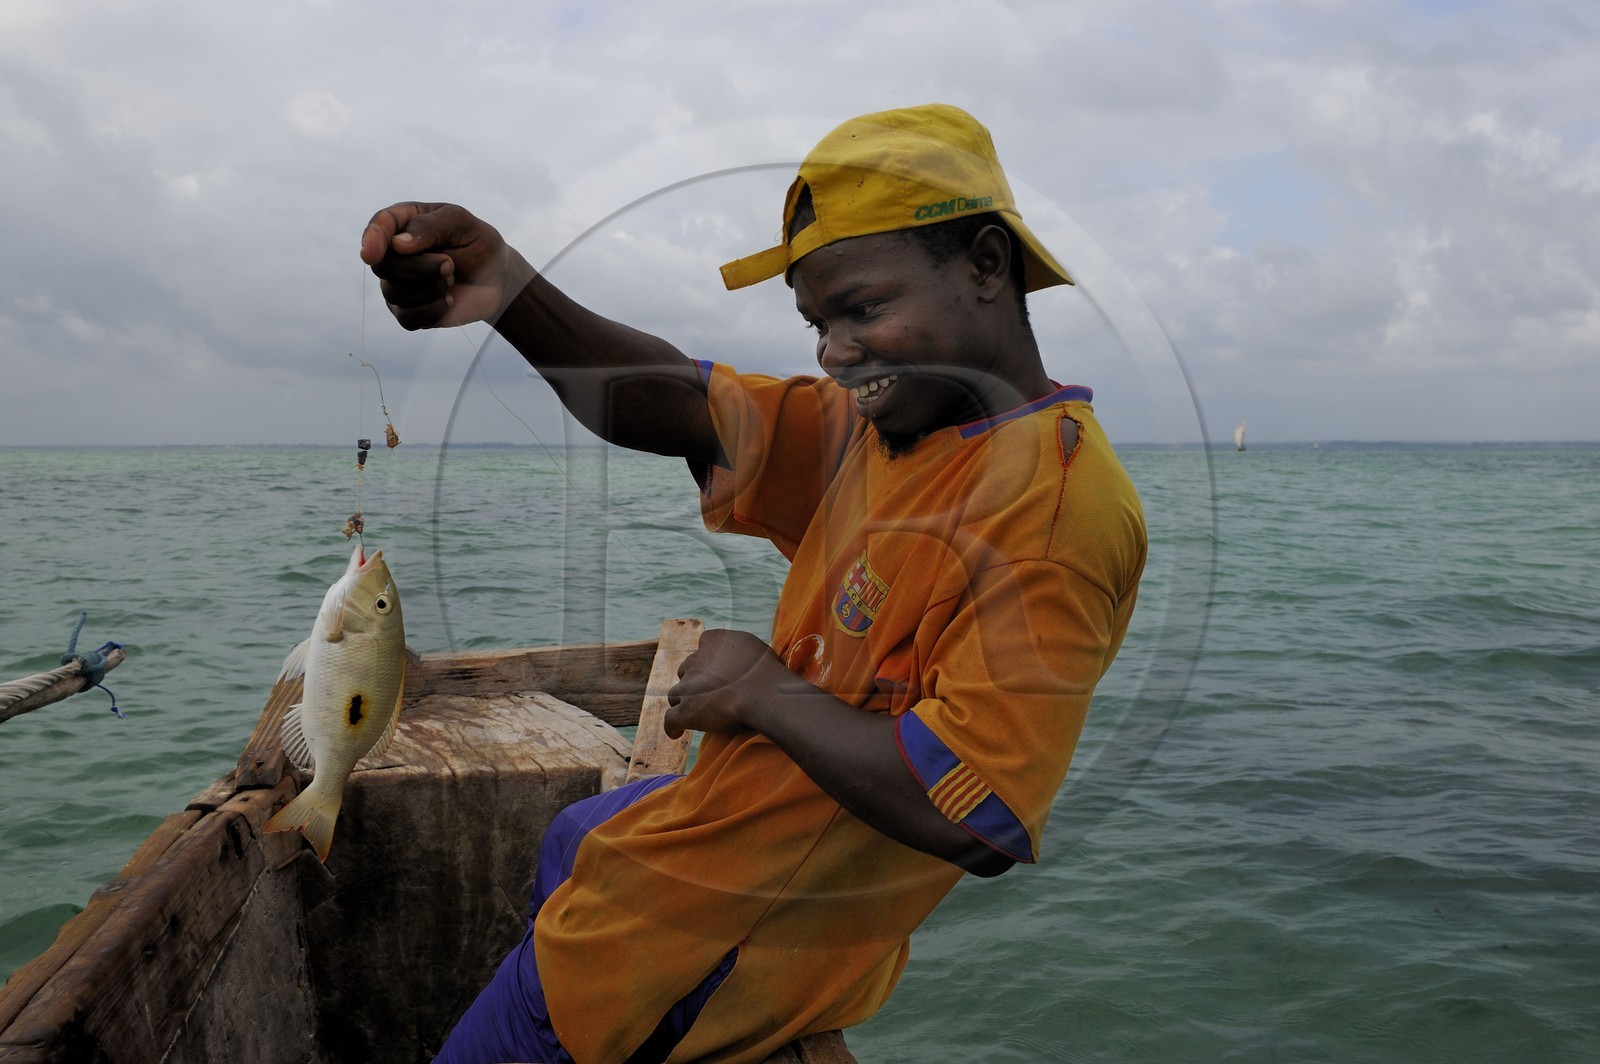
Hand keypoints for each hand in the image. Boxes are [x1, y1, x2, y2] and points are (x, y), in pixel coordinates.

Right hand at [358, 202, 534, 328]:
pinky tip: (448, 300)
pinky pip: (407, 318)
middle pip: (383, 266)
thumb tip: (397, 244)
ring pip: (394, 294)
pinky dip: (432, 311)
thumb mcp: (462, 223)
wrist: (496, 278)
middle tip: (450, 265)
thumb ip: (431, 226)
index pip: (378, 227)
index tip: (371, 254)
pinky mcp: (408, 311)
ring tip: (452, 279)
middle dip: (420, 268)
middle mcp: (392, 254)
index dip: (372, 239)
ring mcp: (397, 284)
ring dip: (431, 289)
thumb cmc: (477, 244)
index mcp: (403, 223)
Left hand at [664, 629, 789, 738]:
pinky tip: (676, 733)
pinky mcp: (685, 711)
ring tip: (698, 715)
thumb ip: (741, 651)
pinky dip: (673, 727)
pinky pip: (671, 720)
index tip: (720, 671)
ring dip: (685, 703)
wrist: (763, 693)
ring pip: (676, 694)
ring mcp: (687, 686)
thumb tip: (741, 659)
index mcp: (713, 641)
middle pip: (687, 670)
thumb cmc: (768, 672)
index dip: (710, 660)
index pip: (704, 646)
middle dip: (696, 682)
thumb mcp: (756, 649)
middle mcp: (696, 660)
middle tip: (712, 695)